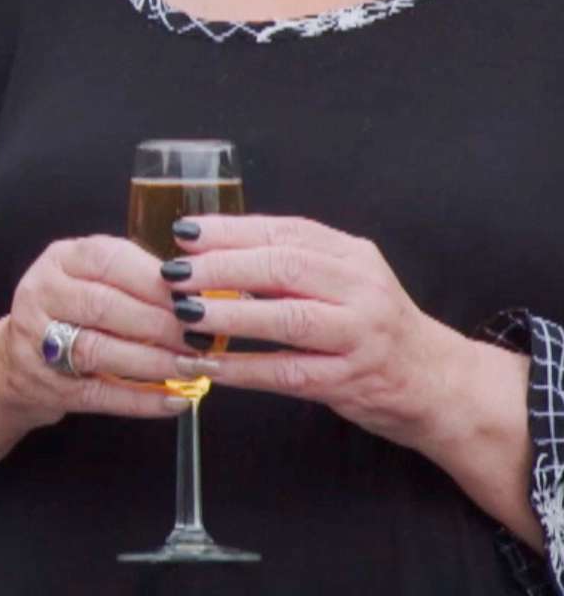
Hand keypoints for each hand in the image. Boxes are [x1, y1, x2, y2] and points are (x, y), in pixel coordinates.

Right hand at [0, 233, 195, 434]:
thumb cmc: (70, 313)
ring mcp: (39, 342)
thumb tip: (199, 294)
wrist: (15, 362)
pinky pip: (100, 394)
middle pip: (103, 305)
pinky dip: (141, 400)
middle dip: (159, 323)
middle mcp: (42, 294)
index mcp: (59, 260)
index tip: (192, 296)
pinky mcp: (49, 386)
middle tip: (201, 336)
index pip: (106, 259)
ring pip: (99, 350)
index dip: (153, 279)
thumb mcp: (89, 279)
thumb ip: (134, 279)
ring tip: (193, 366)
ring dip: (153, 361)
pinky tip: (174, 400)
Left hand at [166, 214, 459, 446]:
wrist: (440, 384)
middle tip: (175, 272)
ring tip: (184, 312)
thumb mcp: (344, 280)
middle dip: (222, 267)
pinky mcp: (352, 381)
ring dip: (229, 314)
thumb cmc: (375, 325)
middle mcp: (360, 289)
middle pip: (283, 268)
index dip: (230, 230)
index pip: (283, 232)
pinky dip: (244, 368)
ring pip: (287, 319)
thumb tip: (212, 249)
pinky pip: (289, 373)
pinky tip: (208, 363)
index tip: (184, 232)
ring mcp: (360, 337)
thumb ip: (293, 263)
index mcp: (351, 255)